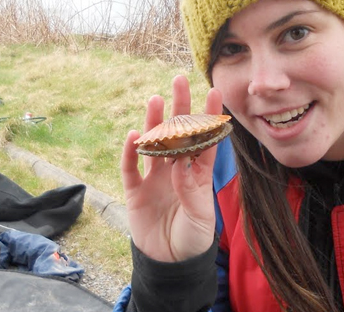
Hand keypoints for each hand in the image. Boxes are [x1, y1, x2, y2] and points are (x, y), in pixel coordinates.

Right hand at [121, 75, 221, 261]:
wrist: (170, 262)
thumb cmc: (192, 238)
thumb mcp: (199, 216)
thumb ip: (190, 189)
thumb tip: (179, 163)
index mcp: (196, 175)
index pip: (204, 140)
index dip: (208, 117)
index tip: (213, 92)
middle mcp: (175, 171)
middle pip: (177, 135)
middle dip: (179, 109)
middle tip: (179, 81)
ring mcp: (154, 179)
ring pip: (153, 145)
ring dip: (153, 123)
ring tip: (155, 100)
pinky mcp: (135, 191)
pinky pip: (131, 168)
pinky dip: (130, 153)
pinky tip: (133, 135)